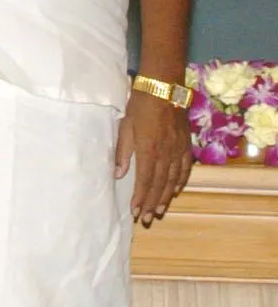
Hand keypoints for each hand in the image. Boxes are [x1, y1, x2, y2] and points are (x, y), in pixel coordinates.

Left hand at [116, 89, 193, 225]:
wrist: (164, 88)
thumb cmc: (140, 105)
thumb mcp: (125, 126)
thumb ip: (122, 151)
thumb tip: (118, 174)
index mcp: (148, 150)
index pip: (144, 180)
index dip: (140, 198)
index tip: (135, 212)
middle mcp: (166, 154)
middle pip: (159, 184)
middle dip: (152, 203)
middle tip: (146, 218)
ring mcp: (178, 150)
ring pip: (173, 180)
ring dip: (166, 197)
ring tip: (159, 211)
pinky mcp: (186, 145)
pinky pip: (185, 168)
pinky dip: (180, 182)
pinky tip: (175, 190)